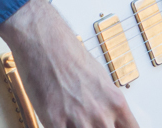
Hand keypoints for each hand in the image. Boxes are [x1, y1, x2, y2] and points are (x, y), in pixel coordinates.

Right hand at [0, 0, 137, 127]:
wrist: (45, 41)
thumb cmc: (70, 55)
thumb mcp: (100, 80)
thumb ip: (107, 105)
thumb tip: (109, 119)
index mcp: (116, 102)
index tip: (115, 127)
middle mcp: (101, 114)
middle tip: (90, 123)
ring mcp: (79, 119)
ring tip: (73, 118)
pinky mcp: (54, 121)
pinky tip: (59, 122)